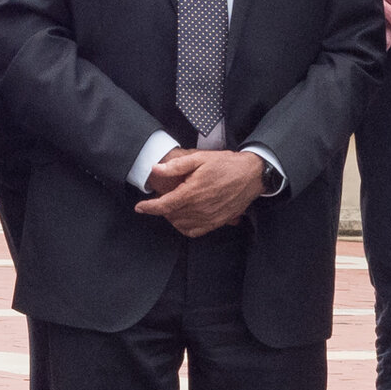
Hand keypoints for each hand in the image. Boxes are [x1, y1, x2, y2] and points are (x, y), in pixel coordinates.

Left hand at [137, 147, 268, 238]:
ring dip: (172, 217)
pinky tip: (184, 217)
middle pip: (171, 216)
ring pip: (181, 225)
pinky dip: (184, 227)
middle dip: (161, 209)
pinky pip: (194, 231)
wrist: (251, 175)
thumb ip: (176, 166)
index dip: (149, 207)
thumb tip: (156, 169)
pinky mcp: (217, 222)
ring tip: (173, 205)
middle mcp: (200, 208)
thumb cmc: (226, 164)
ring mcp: (209, 218)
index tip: (139, 207)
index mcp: (192, 192)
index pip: (164, 205)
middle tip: (161, 198)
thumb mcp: (200, 158)